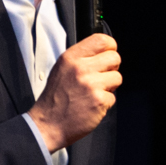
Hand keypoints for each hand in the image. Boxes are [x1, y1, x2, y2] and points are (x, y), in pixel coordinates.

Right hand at [28, 33, 120, 151]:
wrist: (47, 125)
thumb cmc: (55, 99)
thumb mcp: (62, 69)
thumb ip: (81, 58)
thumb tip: (104, 51)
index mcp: (71, 58)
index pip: (101, 40)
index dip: (110, 48)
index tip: (107, 55)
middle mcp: (81, 68)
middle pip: (114, 57)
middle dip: (111, 68)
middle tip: (100, 78)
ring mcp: (91, 85)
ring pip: (117, 77)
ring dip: (109, 87)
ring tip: (94, 93)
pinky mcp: (99, 101)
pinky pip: (113, 97)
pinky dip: (105, 103)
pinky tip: (91, 105)